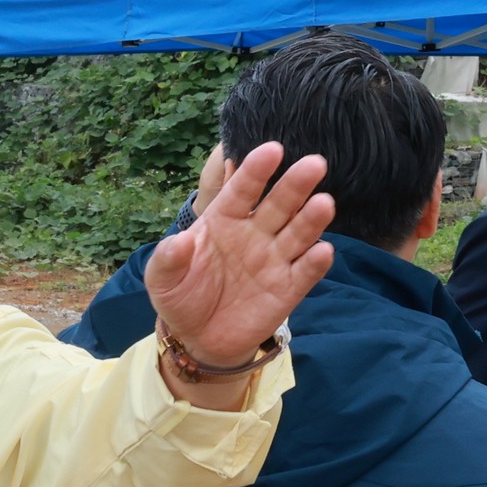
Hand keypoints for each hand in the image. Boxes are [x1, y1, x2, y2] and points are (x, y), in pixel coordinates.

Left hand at [144, 143, 334, 371]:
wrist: (198, 338)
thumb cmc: (181, 297)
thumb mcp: (162, 279)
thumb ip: (169, 258)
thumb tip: (179, 241)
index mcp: (223, 220)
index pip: (241, 190)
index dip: (256, 170)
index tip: (271, 149)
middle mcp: (254, 233)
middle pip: (278, 204)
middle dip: (295, 184)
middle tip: (314, 163)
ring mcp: (274, 259)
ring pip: (298, 233)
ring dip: (312, 218)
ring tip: (324, 203)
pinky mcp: (288, 288)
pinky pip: (305, 272)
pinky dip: (315, 262)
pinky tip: (322, 251)